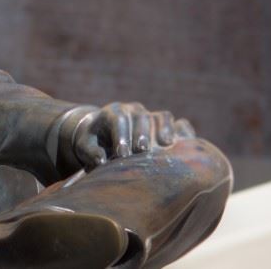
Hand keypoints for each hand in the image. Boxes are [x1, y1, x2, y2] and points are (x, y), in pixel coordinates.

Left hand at [68, 102, 194, 170]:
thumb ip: (90, 151)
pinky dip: (183, 132)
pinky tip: (185, 146)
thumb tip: (100, 160)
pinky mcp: (166, 125)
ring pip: (161, 117)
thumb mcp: (85, 145)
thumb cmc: (93, 143)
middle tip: (142, 151)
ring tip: (165, 145)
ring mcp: (151, 116)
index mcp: (112, 112)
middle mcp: (134, 110)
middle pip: (141, 116)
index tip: (121, 154)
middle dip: (142, 133)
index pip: (118, 118)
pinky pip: (180, 123)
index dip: (121, 135)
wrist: (104, 136)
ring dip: (164, 130)